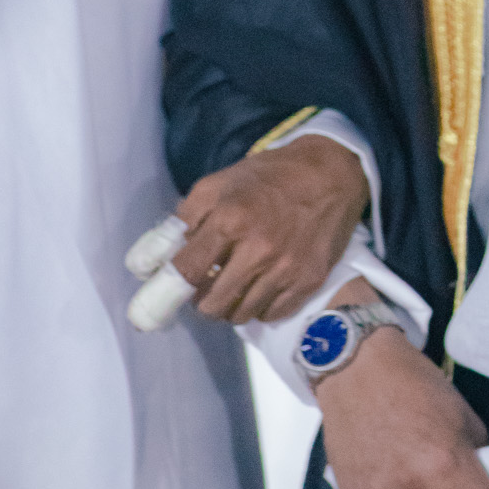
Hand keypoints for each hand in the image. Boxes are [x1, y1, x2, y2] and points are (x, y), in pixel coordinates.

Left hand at [171, 135, 367, 324]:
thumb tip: (156, 256)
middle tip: (206, 288)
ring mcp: (287, 269)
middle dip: (201, 300)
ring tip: (234, 288)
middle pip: (212, 304)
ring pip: (241, 314)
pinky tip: (261, 288)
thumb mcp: (220, 182)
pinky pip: (273, 314)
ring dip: (231, 306)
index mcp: (231, 220)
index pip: (186, 272)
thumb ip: (185, 217)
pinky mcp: (309, 280)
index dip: (171, 286)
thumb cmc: (271, 176)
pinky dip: (261, 307)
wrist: (332, 173)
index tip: (167, 291)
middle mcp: (259, 250)